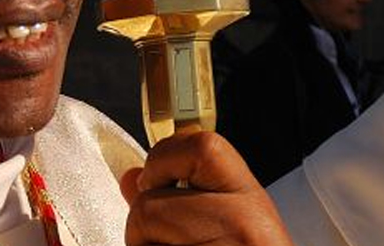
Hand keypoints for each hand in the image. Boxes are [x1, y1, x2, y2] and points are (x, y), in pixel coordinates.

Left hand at [118, 130, 291, 245]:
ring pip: (140, 237)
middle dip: (146, 228)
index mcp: (251, 200)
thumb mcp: (227, 226)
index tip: (158, 182)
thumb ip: (179, 200)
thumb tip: (132, 177)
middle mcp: (246, 224)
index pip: (202, 146)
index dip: (164, 159)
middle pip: (149, 206)